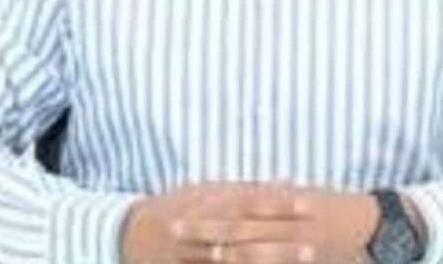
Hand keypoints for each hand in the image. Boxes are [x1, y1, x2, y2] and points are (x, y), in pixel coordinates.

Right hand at [119, 182, 312, 263]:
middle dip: (280, 238)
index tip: (307, 203)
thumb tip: (277, 185)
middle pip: (246, 232)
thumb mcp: (202, 192)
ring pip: (235, 259)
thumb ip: (237, 191)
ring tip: (301, 260)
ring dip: (269, 260)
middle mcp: (201, 226)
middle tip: (313, 242)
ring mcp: (194, 255)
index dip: (277, 203)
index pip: (248, 201)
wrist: (129, 234)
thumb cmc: (174, 208)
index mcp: (206, 201)